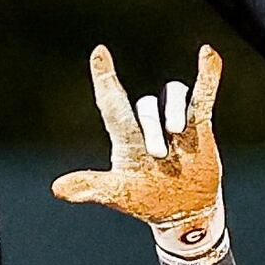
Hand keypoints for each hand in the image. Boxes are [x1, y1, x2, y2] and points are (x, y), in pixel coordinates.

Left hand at [58, 43, 223, 227]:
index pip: (111, 102)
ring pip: (172, 95)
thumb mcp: (118, 194)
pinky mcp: (199, 126)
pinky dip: (207, 76)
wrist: (183, 212)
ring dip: (173, 109)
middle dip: (152, 127)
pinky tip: (208, 54)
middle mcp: (147, 124)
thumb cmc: (146, 200)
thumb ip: (91, 187)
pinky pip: (202, 96)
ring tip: (178, 132)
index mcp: (125, 137)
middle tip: (159, 155)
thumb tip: (57, 188)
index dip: (104, 78)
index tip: (99, 53)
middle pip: (145, 106)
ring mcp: (174, 122)